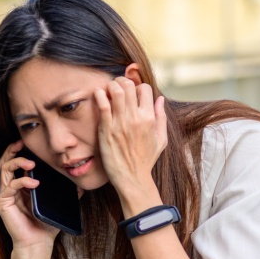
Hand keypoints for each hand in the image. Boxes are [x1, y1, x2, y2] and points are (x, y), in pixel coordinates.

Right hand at [0, 140, 59, 248]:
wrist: (38, 243)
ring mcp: (5, 194)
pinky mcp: (2, 203)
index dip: (20, 150)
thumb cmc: (45, 225)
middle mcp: (10, 187)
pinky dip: (22, 181)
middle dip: (13, 150)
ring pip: (4, 169)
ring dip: (16, 162)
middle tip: (22, 143)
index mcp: (20, 185)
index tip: (29, 143)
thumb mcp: (58, 203)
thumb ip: (67, 192)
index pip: (15, 162)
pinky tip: (34, 182)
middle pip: (5, 161)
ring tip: (30, 162)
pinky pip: (10, 186)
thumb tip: (80, 183)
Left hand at [94, 78, 166, 197]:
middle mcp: (136, 117)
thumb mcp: (161, 139)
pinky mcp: (106, 129)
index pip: (144, 88)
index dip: (137, 87)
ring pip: (116, 91)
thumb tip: (160, 99)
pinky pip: (103, 105)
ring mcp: (120, 123)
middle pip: (129, 85)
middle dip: (122, 81)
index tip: (131, 93)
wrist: (132, 177)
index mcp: (149, 118)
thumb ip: (161, 117)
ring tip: (107, 89)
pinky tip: (97, 94)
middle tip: (116, 86)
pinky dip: (99, 94)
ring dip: (110, 85)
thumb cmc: (146, 160)